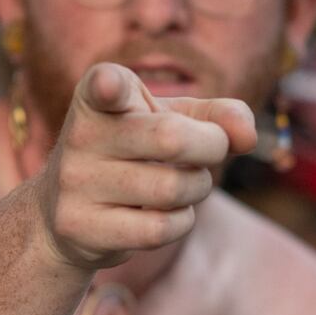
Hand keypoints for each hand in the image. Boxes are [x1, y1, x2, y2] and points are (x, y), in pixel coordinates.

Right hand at [35, 62, 256, 271]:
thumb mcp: (171, 121)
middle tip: (209, 150)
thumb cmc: (134, 153)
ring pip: (172, 189)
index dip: (109, 85)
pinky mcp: (80, 227)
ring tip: (184, 183)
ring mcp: (76, 183)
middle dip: (212, 147)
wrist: (68, 211)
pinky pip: (159, 229)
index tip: (108, 86)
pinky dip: (181, 222)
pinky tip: (168, 214)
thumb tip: (248, 137)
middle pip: (172, 139)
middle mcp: (80, 135)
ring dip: (198, 187)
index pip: (102, 85)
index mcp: (98, 97)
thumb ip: (218, 117)